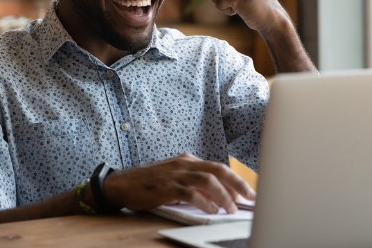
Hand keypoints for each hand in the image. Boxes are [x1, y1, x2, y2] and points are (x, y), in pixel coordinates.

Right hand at [103, 153, 255, 214]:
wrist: (122, 184)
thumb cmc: (149, 184)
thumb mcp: (175, 179)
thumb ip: (195, 184)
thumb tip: (218, 197)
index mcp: (188, 160)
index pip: (218, 167)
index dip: (236, 179)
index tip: (248, 191)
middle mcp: (184, 164)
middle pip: (218, 170)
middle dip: (237, 184)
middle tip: (249, 197)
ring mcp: (175, 174)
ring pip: (208, 180)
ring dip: (223, 195)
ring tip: (231, 208)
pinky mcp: (167, 186)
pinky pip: (191, 193)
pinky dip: (204, 202)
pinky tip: (211, 210)